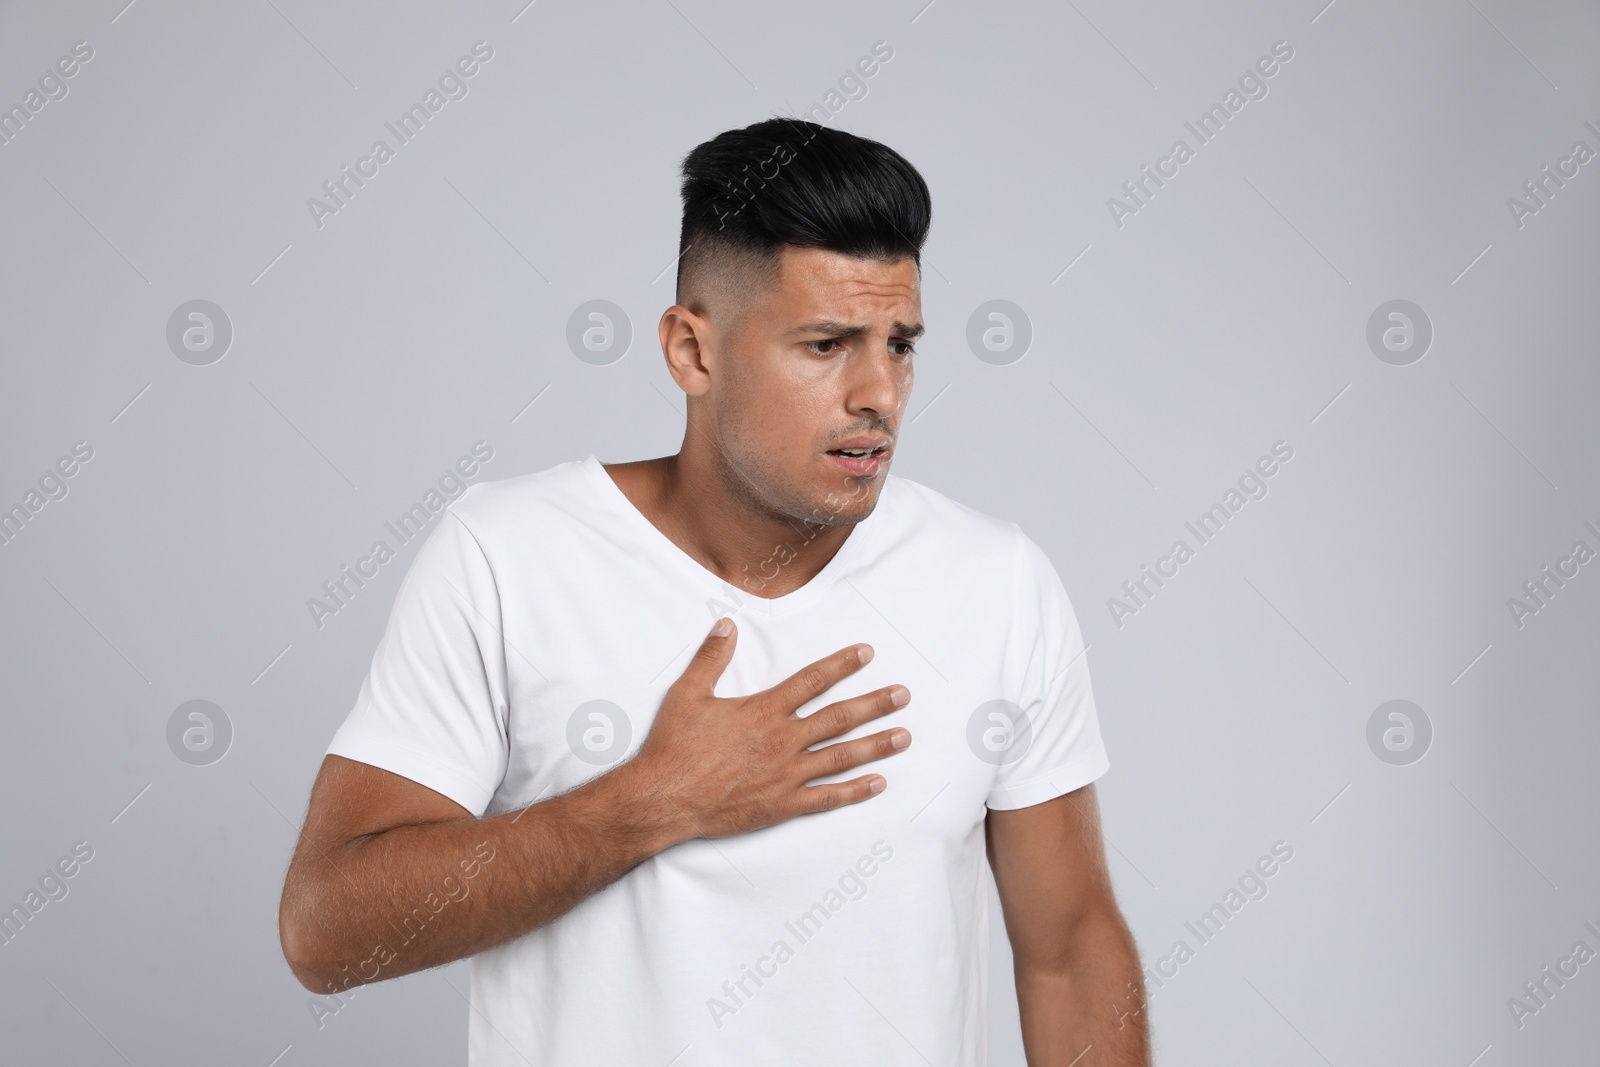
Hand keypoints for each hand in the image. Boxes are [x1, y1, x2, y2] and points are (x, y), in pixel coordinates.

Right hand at [626, 617, 911, 843]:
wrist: (664, 798)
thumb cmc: (674, 747)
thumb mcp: (688, 693)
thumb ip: (712, 658)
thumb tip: (726, 625)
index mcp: (764, 711)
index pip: (812, 680)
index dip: (842, 664)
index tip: (867, 654)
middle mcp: (783, 740)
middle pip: (839, 717)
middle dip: (875, 704)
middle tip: (904, 695)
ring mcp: (787, 774)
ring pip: (841, 756)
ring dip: (876, 745)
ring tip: (905, 736)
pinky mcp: (783, 805)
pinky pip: (827, 797)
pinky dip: (855, 791)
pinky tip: (878, 784)